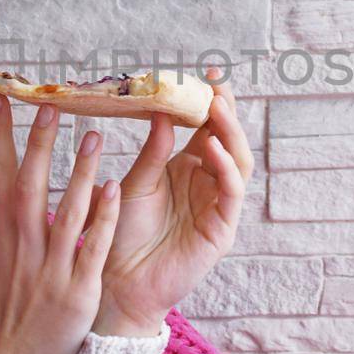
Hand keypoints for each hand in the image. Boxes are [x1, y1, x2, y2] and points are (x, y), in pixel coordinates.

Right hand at [0, 93, 120, 353]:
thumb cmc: (16, 307)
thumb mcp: (9, 257)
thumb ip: (18, 219)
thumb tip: (21, 178)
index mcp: (8, 234)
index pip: (0, 174)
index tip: (0, 97)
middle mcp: (25, 245)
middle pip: (29, 184)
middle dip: (38, 143)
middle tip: (49, 103)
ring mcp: (51, 266)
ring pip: (66, 211)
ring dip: (78, 172)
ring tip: (94, 134)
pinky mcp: (76, 289)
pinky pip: (92, 246)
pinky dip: (103, 218)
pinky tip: (116, 190)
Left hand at [88, 66, 253, 336]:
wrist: (115, 280)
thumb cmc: (121, 230)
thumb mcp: (134, 182)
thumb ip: (152, 152)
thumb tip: (163, 114)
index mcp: (187, 166)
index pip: (206, 127)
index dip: (210, 101)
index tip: (206, 73)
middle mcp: (208, 182)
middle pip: (228, 139)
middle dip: (226, 111)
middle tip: (217, 86)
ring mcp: (218, 205)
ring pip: (239, 162)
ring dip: (230, 134)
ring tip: (217, 108)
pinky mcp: (221, 229)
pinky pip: (231, 193)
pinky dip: (226, 168)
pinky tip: (212, 148)